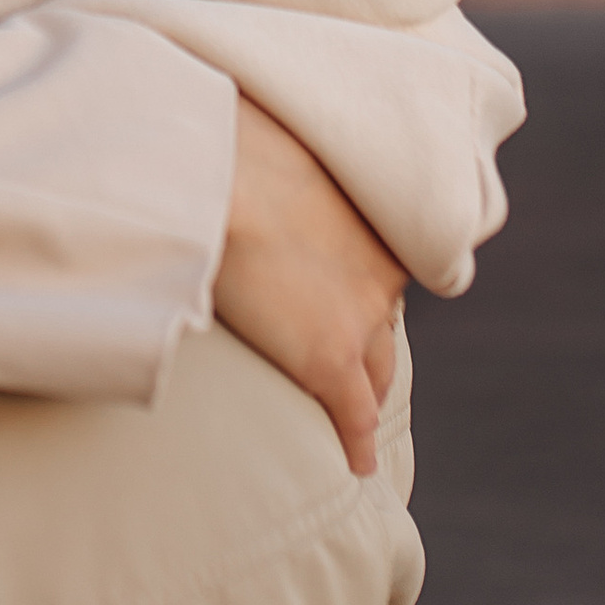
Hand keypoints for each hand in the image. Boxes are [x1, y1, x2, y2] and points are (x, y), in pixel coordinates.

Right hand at [210, 99, 406, 478]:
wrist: (220, 178)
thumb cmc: (227, 143)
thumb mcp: (265, 141)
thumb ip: (266, 161)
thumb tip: (225, 148)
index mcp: (371, 214)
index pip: (374, 261)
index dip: (359, 283)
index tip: (342, 290)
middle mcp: (382, 267)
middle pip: (384, 319)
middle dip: (374, 339)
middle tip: (359, 356)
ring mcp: (362, 316)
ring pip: (376, 368)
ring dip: (367, 388)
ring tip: (360, 414)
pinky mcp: (331, 358)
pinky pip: (354, 413)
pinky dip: (357, 441)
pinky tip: (359, 463)